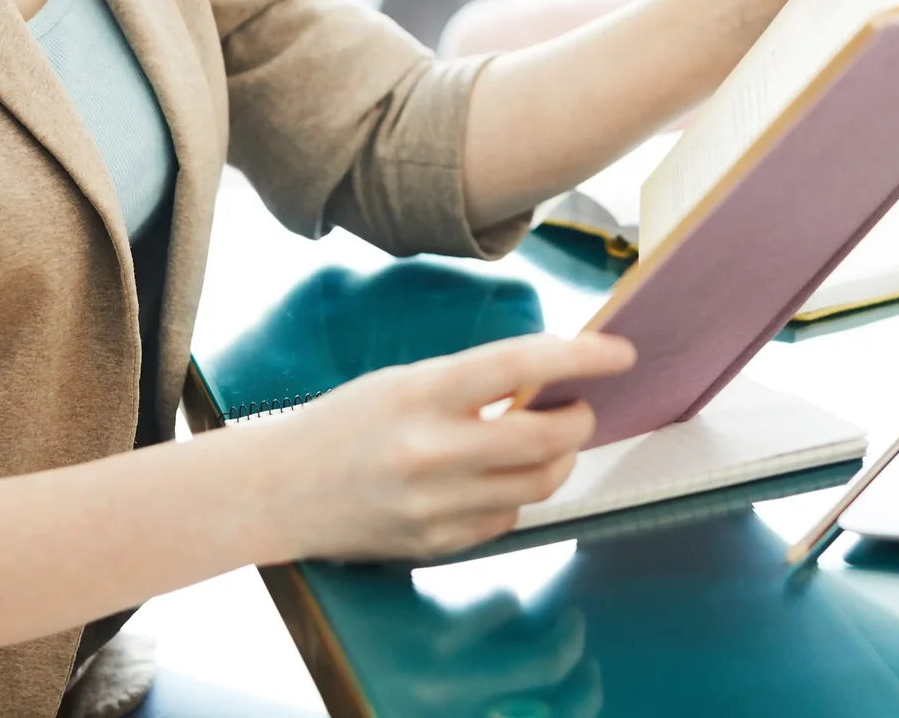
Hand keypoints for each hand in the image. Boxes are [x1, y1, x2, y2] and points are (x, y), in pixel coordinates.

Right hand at [267, 332, 636, 559]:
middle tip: (583, 405)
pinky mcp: (437, 545)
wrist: (278, 490)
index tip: (619, 353)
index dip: (581, 358)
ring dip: (558, 458)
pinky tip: (497, 477)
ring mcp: (435, 507)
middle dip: (580, 418)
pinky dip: (517, 494)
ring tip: (547, 438)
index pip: (520, 365)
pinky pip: (508, 519)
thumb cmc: (343, 424)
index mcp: (420, 395)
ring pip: (538, 484)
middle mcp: (430, 453)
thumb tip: (551, 383)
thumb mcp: (404, 382)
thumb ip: (473, 384)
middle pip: (546, 437)